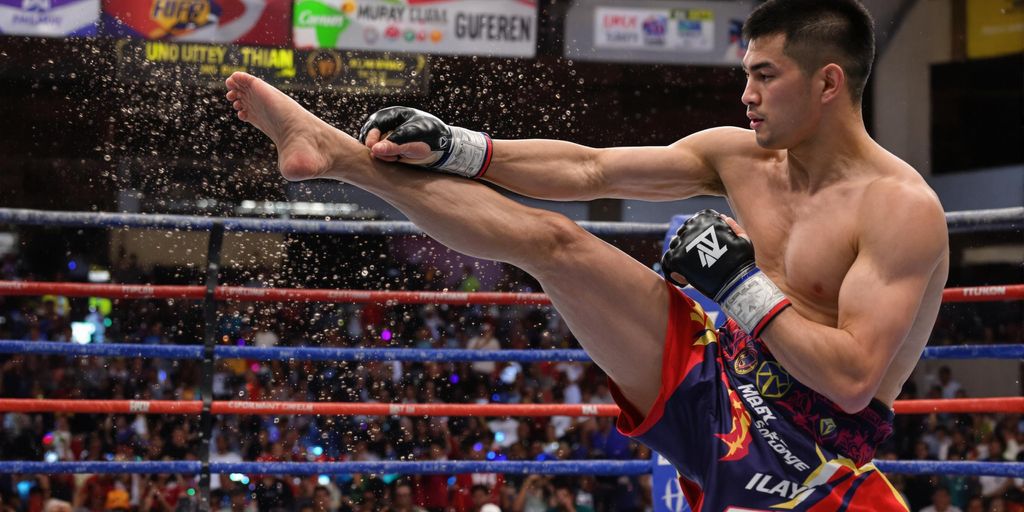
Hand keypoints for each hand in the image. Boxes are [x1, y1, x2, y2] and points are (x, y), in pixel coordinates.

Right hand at [358, 106, 491, 178]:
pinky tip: (396, 160)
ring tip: (396, 159)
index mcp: (394, 114)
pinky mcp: (390, 146)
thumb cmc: (433, 138)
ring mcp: (387, 134)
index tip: (376, 151)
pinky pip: (379, 153)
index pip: (374, 125)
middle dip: (377, 148)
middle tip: (390, 157)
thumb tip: (374, 150)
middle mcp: (388, 123)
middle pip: (369, 136)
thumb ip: (395, 145)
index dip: (372, 139)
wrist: (445, 147)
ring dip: (381, 154)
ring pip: (373, 146)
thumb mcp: (415, 141)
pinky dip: (385, 158)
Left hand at [661, 209, 789, 335]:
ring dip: (679, 253)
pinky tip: (681, 275)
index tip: (700, 243)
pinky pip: (668, 259)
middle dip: (687, 243)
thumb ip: (733, 228)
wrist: (735, 283)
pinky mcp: (677, 258)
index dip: (696, 232)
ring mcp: (684, 243)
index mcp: (707, 221)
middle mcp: (693, 229)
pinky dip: (671, 267)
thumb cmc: (741, 262)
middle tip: (695, 257)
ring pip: (674, 244)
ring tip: (688, 266)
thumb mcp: (743, 240)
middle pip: (683, 232)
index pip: (695, 221)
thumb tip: (723, 217)